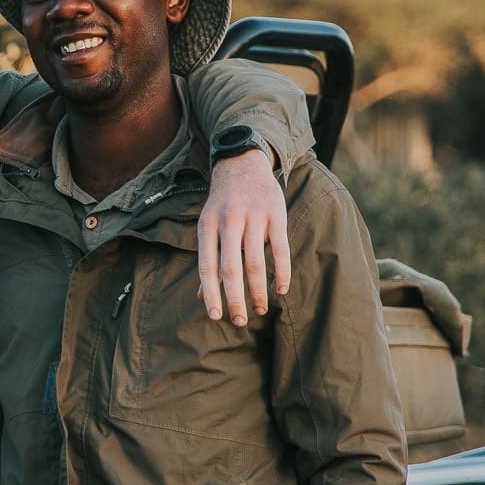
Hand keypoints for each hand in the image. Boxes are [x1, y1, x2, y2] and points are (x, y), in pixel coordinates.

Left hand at [198, 148, 291, 325]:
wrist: (242, 164)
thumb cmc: (223, 203)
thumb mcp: (209, 226)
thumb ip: (208, 259)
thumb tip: (202, 297)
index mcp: (208, 226)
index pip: (207, 266)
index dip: (211, 293)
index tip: (216, 316)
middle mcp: (229, 221)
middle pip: (231, 268)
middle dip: (235, 299)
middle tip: (240, 321)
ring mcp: (253, 217)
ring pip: (255, 262)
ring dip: (258, 291)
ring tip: (260, 309)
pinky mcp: (275, 214)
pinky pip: (280, 248)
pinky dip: (282, 272)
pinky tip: (281, 289)